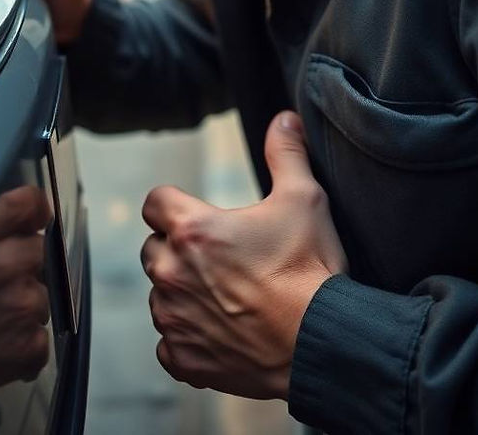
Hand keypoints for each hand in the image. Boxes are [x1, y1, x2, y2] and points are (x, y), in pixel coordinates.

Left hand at [141, 111, 346, 399]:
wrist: (324, 343)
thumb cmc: (311, 272)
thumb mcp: (304, 199)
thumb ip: (286, 153)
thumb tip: (284, 119)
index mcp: (191, 230)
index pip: (155, 202)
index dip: (175, 205)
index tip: (198, 215)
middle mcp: (172, 272)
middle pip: (153, 248)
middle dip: (177, 249)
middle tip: (220, 258)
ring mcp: (174, 318)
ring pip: (160, 295)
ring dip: (182, 293)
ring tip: (225, 296)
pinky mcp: (184, 358)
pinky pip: (168, 343)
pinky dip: (187, 338)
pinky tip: (219, 333)